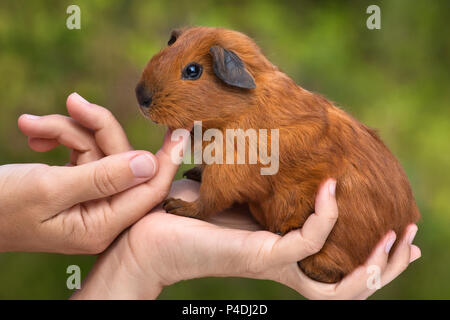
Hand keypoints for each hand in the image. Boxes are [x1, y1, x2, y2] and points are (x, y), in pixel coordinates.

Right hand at [0, 93, 183, 253]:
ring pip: (98, 149)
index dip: (168, 158)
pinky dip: (59, 136)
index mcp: (101, 225)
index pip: (149, 190)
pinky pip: (81, 151)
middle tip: (71, 102)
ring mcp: (89, 198)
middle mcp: (102, 214)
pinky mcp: (76, 183)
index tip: (182, 129)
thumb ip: (102, 177)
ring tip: (29, 125)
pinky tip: (32, 133)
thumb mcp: (49, 189)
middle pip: (120, 160)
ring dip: (66, 130)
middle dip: (93, 127)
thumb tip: (148, 163)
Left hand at [73, 178, 420, 298]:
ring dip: (376, 260)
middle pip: (351, 286)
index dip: (373, 258)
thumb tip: (271, 150)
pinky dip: (325, 217)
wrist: (145, 235)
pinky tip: (330, 189)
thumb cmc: (181, 215)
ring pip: (344, 282)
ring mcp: (274, 262)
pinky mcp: (261, 254)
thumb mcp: (232, 195)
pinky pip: (308, 242)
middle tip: (411, 238)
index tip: (400, 236)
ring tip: (397, 230)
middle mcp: (283, 263)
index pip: (337, 265)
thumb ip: (256, 184)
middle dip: (388, 267)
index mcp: (280, 251)